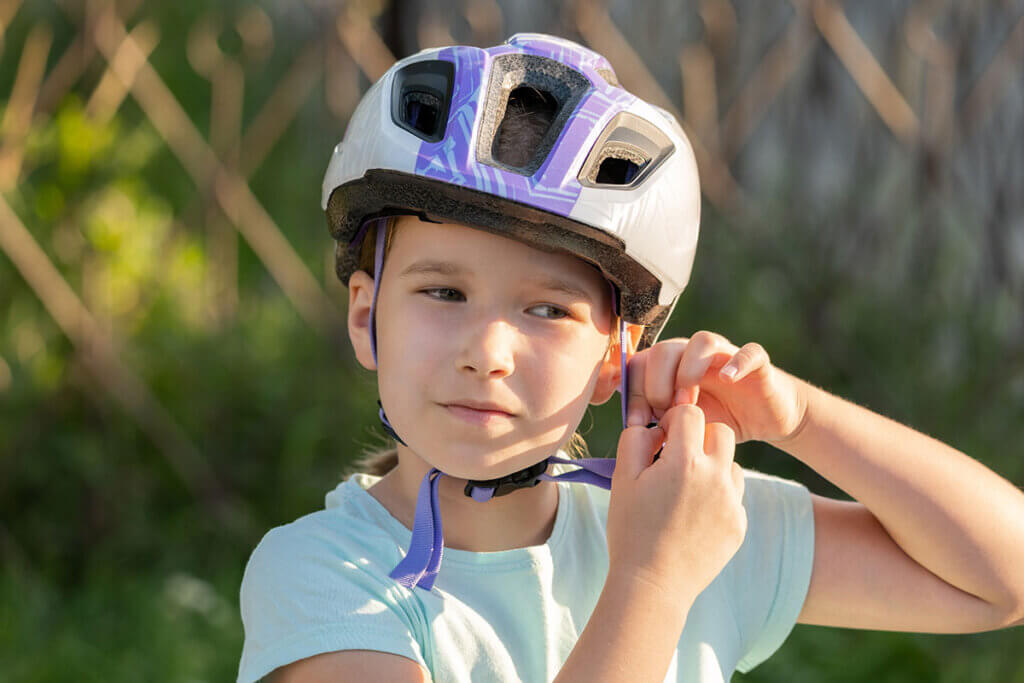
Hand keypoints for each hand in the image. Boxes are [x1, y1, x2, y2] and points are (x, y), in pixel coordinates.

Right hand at [607, 404, 745, 601]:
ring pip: (732, 463)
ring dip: (712, 466)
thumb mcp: (622, 479)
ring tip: (686, 490)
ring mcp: (732, 503)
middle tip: (677, 459)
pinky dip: (718, 496)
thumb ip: (636, 440)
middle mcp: (716, 478)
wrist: (652, 585)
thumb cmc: (631, 529)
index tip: (662, 439)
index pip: (691, 413)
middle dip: (699, 436)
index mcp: (684, 462)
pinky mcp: (739, 525)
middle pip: (720, 431)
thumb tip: (654, 425)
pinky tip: (694, 515)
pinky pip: (734, 495)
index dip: (673, 420)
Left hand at [625, 331, 807, 443]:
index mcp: (672, 367)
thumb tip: (632, 428)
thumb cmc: (718, 418)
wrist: (764, 418)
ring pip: (702, 341)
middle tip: (664, 412)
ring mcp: (726, 354)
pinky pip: (749, 352)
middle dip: (657, 382)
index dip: (633, 391)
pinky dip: (737, 362)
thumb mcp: (683, 424)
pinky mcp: (757, 363)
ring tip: (689, 402)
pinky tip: (728, 380)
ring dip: (689, 370)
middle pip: (665, 349)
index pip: (641, 363)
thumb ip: (660, 419)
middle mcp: (695, 354)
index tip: (635, 423)